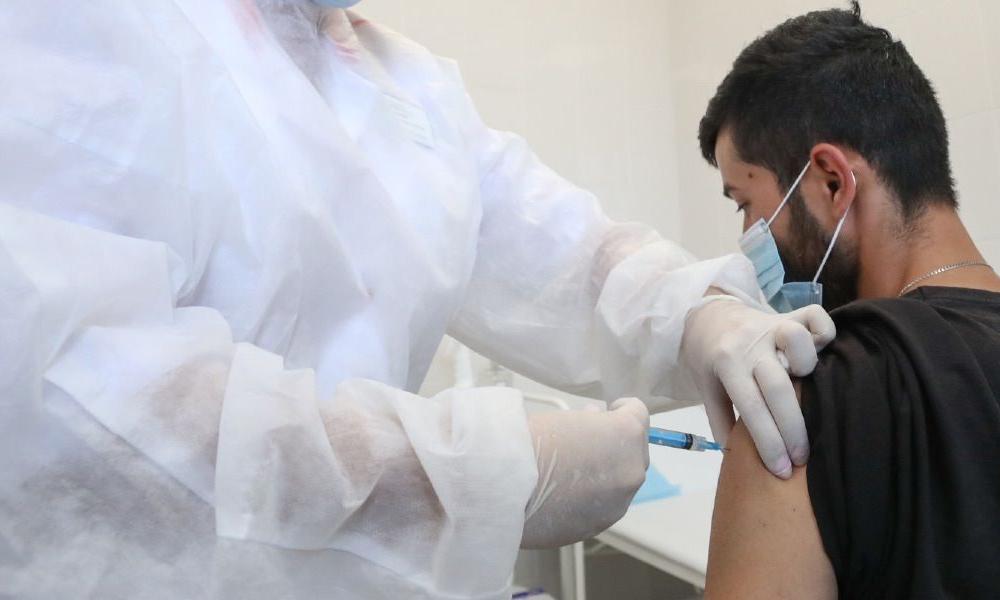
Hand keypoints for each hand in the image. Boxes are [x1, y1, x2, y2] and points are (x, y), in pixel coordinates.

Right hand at [520, 398, 649, 547]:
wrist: (505, 488)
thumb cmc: (530, 442)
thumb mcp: (563, 418)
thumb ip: (590, 424)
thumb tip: (595, 425)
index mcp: (626, 435)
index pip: (639, 415)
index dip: (621, 411)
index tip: (606, 413)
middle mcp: (631, 470)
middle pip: (634, 452)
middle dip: (615, 445)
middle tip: (585, 442)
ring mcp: (617, 503)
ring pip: (620, 484)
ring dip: (605, 474)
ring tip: (572, 472)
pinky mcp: (598, 526)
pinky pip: (602, 506)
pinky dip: (590, 498)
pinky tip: (563, 494)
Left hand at [680, 297, 834, 477]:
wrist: (708, 315)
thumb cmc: (710, 358)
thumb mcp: (705, 387)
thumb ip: (719, 419)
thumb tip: (735, 457)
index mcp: (726, 363)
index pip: (751, 407)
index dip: (769, 442)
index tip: (782, 470)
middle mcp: (750, 344)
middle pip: (778, 387)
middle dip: (793, 429)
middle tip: (802, 458)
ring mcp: (772, 325)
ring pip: (796, 340)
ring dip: (807, 365)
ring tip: (811, 391)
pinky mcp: (790, 313)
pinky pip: (816, 317)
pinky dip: (824, 333)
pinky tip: (822, 352)